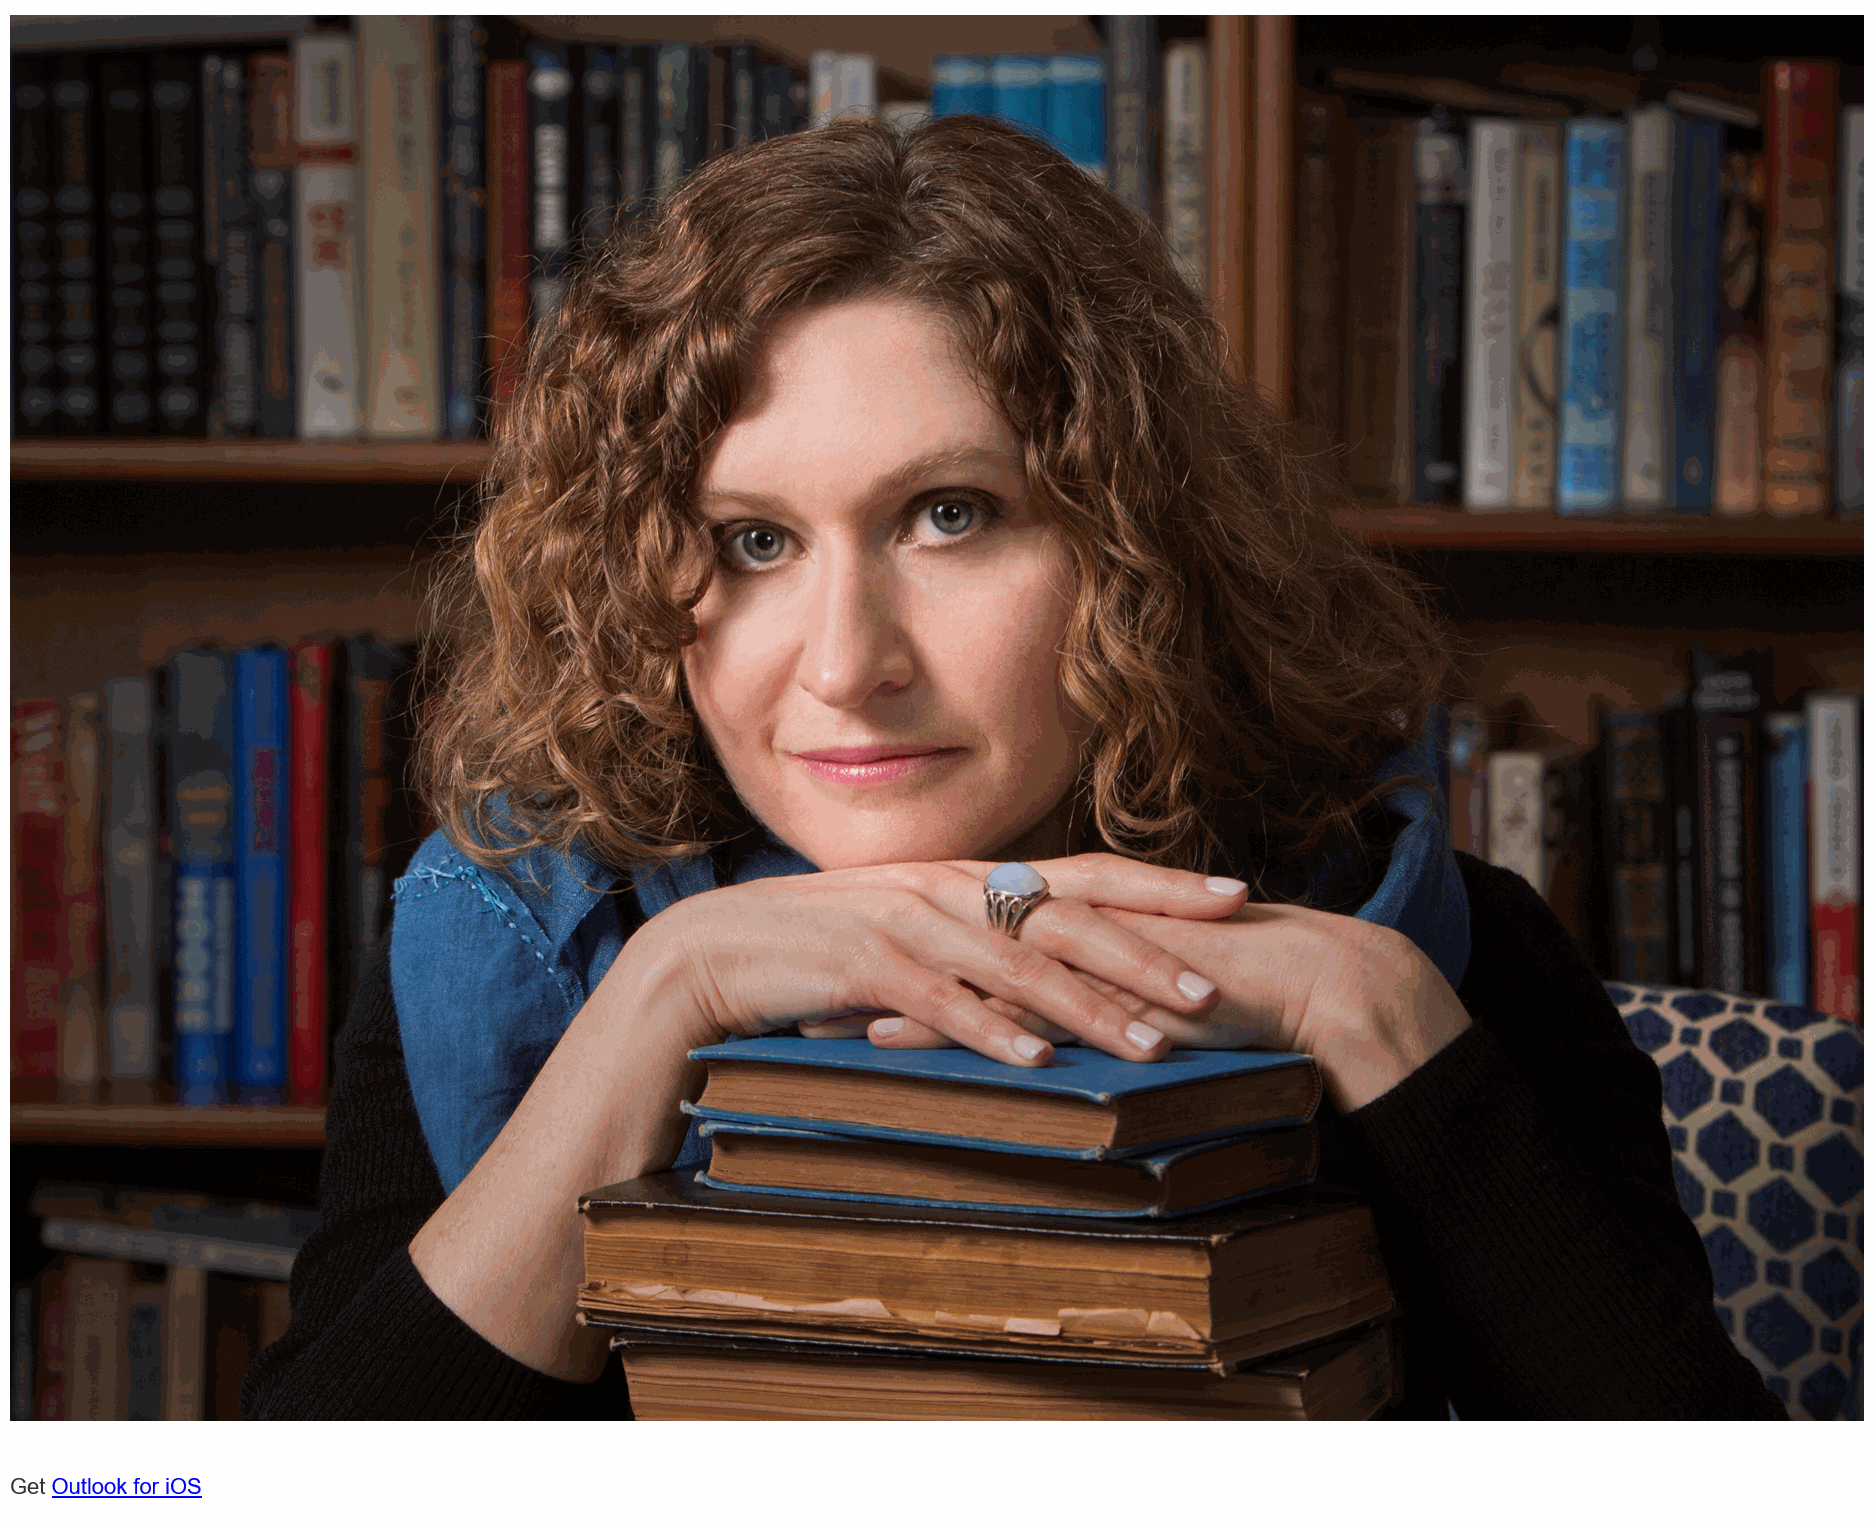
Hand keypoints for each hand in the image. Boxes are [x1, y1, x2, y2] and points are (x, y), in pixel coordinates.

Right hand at [644, 853, 1250, 1067]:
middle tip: (1220, 986)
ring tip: (1153, 1042)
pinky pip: (942, 1000)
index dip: (1163, 886)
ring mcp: (907, 921)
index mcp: (970, 876)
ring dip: (1089, 1004)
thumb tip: (1056, 977)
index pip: (1085, 875)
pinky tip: (1038, 1059)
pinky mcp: (863, 963)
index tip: (1238, 895)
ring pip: (1017, 962)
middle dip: (1150, 950)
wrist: (715, 954)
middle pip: (1068, 915)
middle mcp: (950, 887)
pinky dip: (991, 1028)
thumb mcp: (913, 936)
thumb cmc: (822, 951)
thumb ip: (981, 944)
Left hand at [859, 901, 1472, 1111]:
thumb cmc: (1246, 989)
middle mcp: (1066, 918)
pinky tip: (880, 1037)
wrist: (1319, 982)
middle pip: (949, 931)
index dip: (910, 942)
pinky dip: (937, 1016)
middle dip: (877, 954)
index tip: (846, 962)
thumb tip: (1069, 1013)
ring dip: (886, 984)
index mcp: (1078, 914)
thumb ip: (1110, 987)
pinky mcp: (1089, 981)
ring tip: (814, 1010)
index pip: (975, 923)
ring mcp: (1074, 945)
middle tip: (802, 978)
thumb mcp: (1158, 982)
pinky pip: (1000, 999)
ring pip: (957, 960)